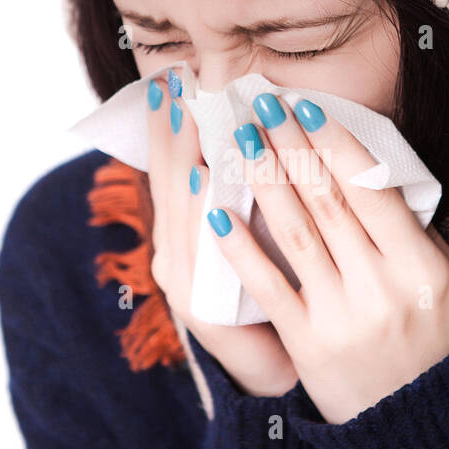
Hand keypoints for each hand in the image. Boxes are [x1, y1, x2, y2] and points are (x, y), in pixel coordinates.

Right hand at [145, 70, 298, 398]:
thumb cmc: (278, 296)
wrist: (280, 374)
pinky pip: (202, 256)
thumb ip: (255, 192)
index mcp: (185, 234)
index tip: (172, 75)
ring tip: (186, 113)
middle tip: (172, 79)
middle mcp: (173, 255)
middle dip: (170, 129)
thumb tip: (265, 129)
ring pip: (180, 211)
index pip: (173, 166)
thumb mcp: (262, 236)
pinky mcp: (205, 313)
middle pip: (168, 181)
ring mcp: (185, 284)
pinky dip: (202, 216)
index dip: (170, 123)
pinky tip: (204, 181)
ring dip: (184, 157)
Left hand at [205, 92, 448, 423]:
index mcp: (421, 268)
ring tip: (238, 138)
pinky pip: (267, 286)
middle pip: (327, 201)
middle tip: (260, 103)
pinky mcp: (307, 343)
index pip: (372, 190)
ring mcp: (340, 316)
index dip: (336, 143)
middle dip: (291, 145)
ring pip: (295, 234)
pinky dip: (240, 247)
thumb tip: (383, 179)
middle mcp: (380, 288)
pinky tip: (215, 210)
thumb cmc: (444, 348)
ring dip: (263, 179)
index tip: (308, 106)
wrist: (425, 432)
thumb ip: (426, 238)